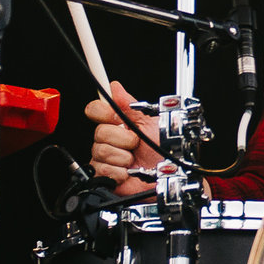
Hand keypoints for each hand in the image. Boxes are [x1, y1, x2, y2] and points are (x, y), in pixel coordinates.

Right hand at [87, 81, 160, 197]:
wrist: (169, 173)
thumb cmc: (163, 148)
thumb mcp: (149, 121)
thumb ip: (128, 104)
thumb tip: (115, 87)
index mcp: (117, 124)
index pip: (95, 110)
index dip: (103, 112)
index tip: (116, 117)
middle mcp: (109, 140)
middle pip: (99, 132)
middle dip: (123, 138)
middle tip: (136, 143)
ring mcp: (106, 158)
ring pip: (101, 151)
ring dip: (124, 157)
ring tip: (134, 160)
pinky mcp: (105, 177)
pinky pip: (103, 170)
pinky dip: (120, 172)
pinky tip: (129, 172)